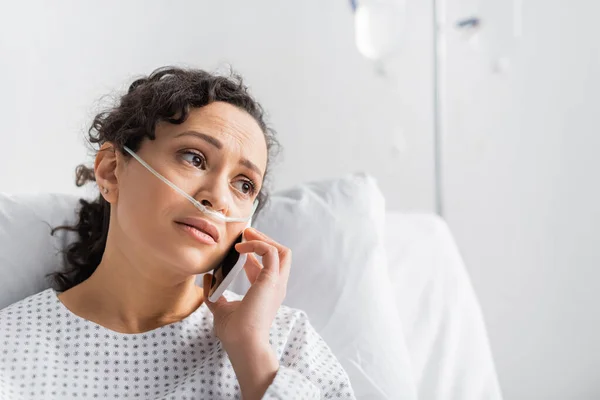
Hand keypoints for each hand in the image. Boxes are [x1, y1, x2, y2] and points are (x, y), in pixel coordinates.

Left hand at [202, 227, 291, 347]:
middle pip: (281, 255)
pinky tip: (241, 248)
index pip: (266, 267)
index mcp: (267, 293)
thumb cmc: (235, 332)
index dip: (253, 254)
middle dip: (264, 240)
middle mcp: (276, 286)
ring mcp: (276, 283)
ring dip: (264, 239)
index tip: (238, 247)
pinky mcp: (272, 279)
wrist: (243, 343)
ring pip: (282, 251)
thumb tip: (207, 278)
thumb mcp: (220, 308)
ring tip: (246, 233)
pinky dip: (257, 244)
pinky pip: (270, 251)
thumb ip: (214, 293)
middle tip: (246, 232)